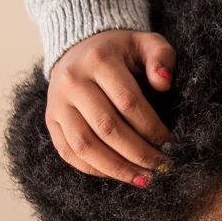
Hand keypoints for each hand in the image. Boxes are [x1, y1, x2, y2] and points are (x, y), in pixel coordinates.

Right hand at [47, 28, 175, 182]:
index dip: (151, 127)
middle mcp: (73, 82)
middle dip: (137, 152)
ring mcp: (58, 103)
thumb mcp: (145, 42)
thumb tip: (164, 83)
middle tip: (161, 166)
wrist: (79, 48)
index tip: (170, 143)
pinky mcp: (51, 121)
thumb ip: (161, 56)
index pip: (128, 102)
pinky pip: (68, 153)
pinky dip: (93, 169)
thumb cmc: (121, 50)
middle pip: (106, 127)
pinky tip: (118, 174)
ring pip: (84, 145)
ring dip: (116, 168)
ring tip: (143, 179)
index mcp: (99, 60)